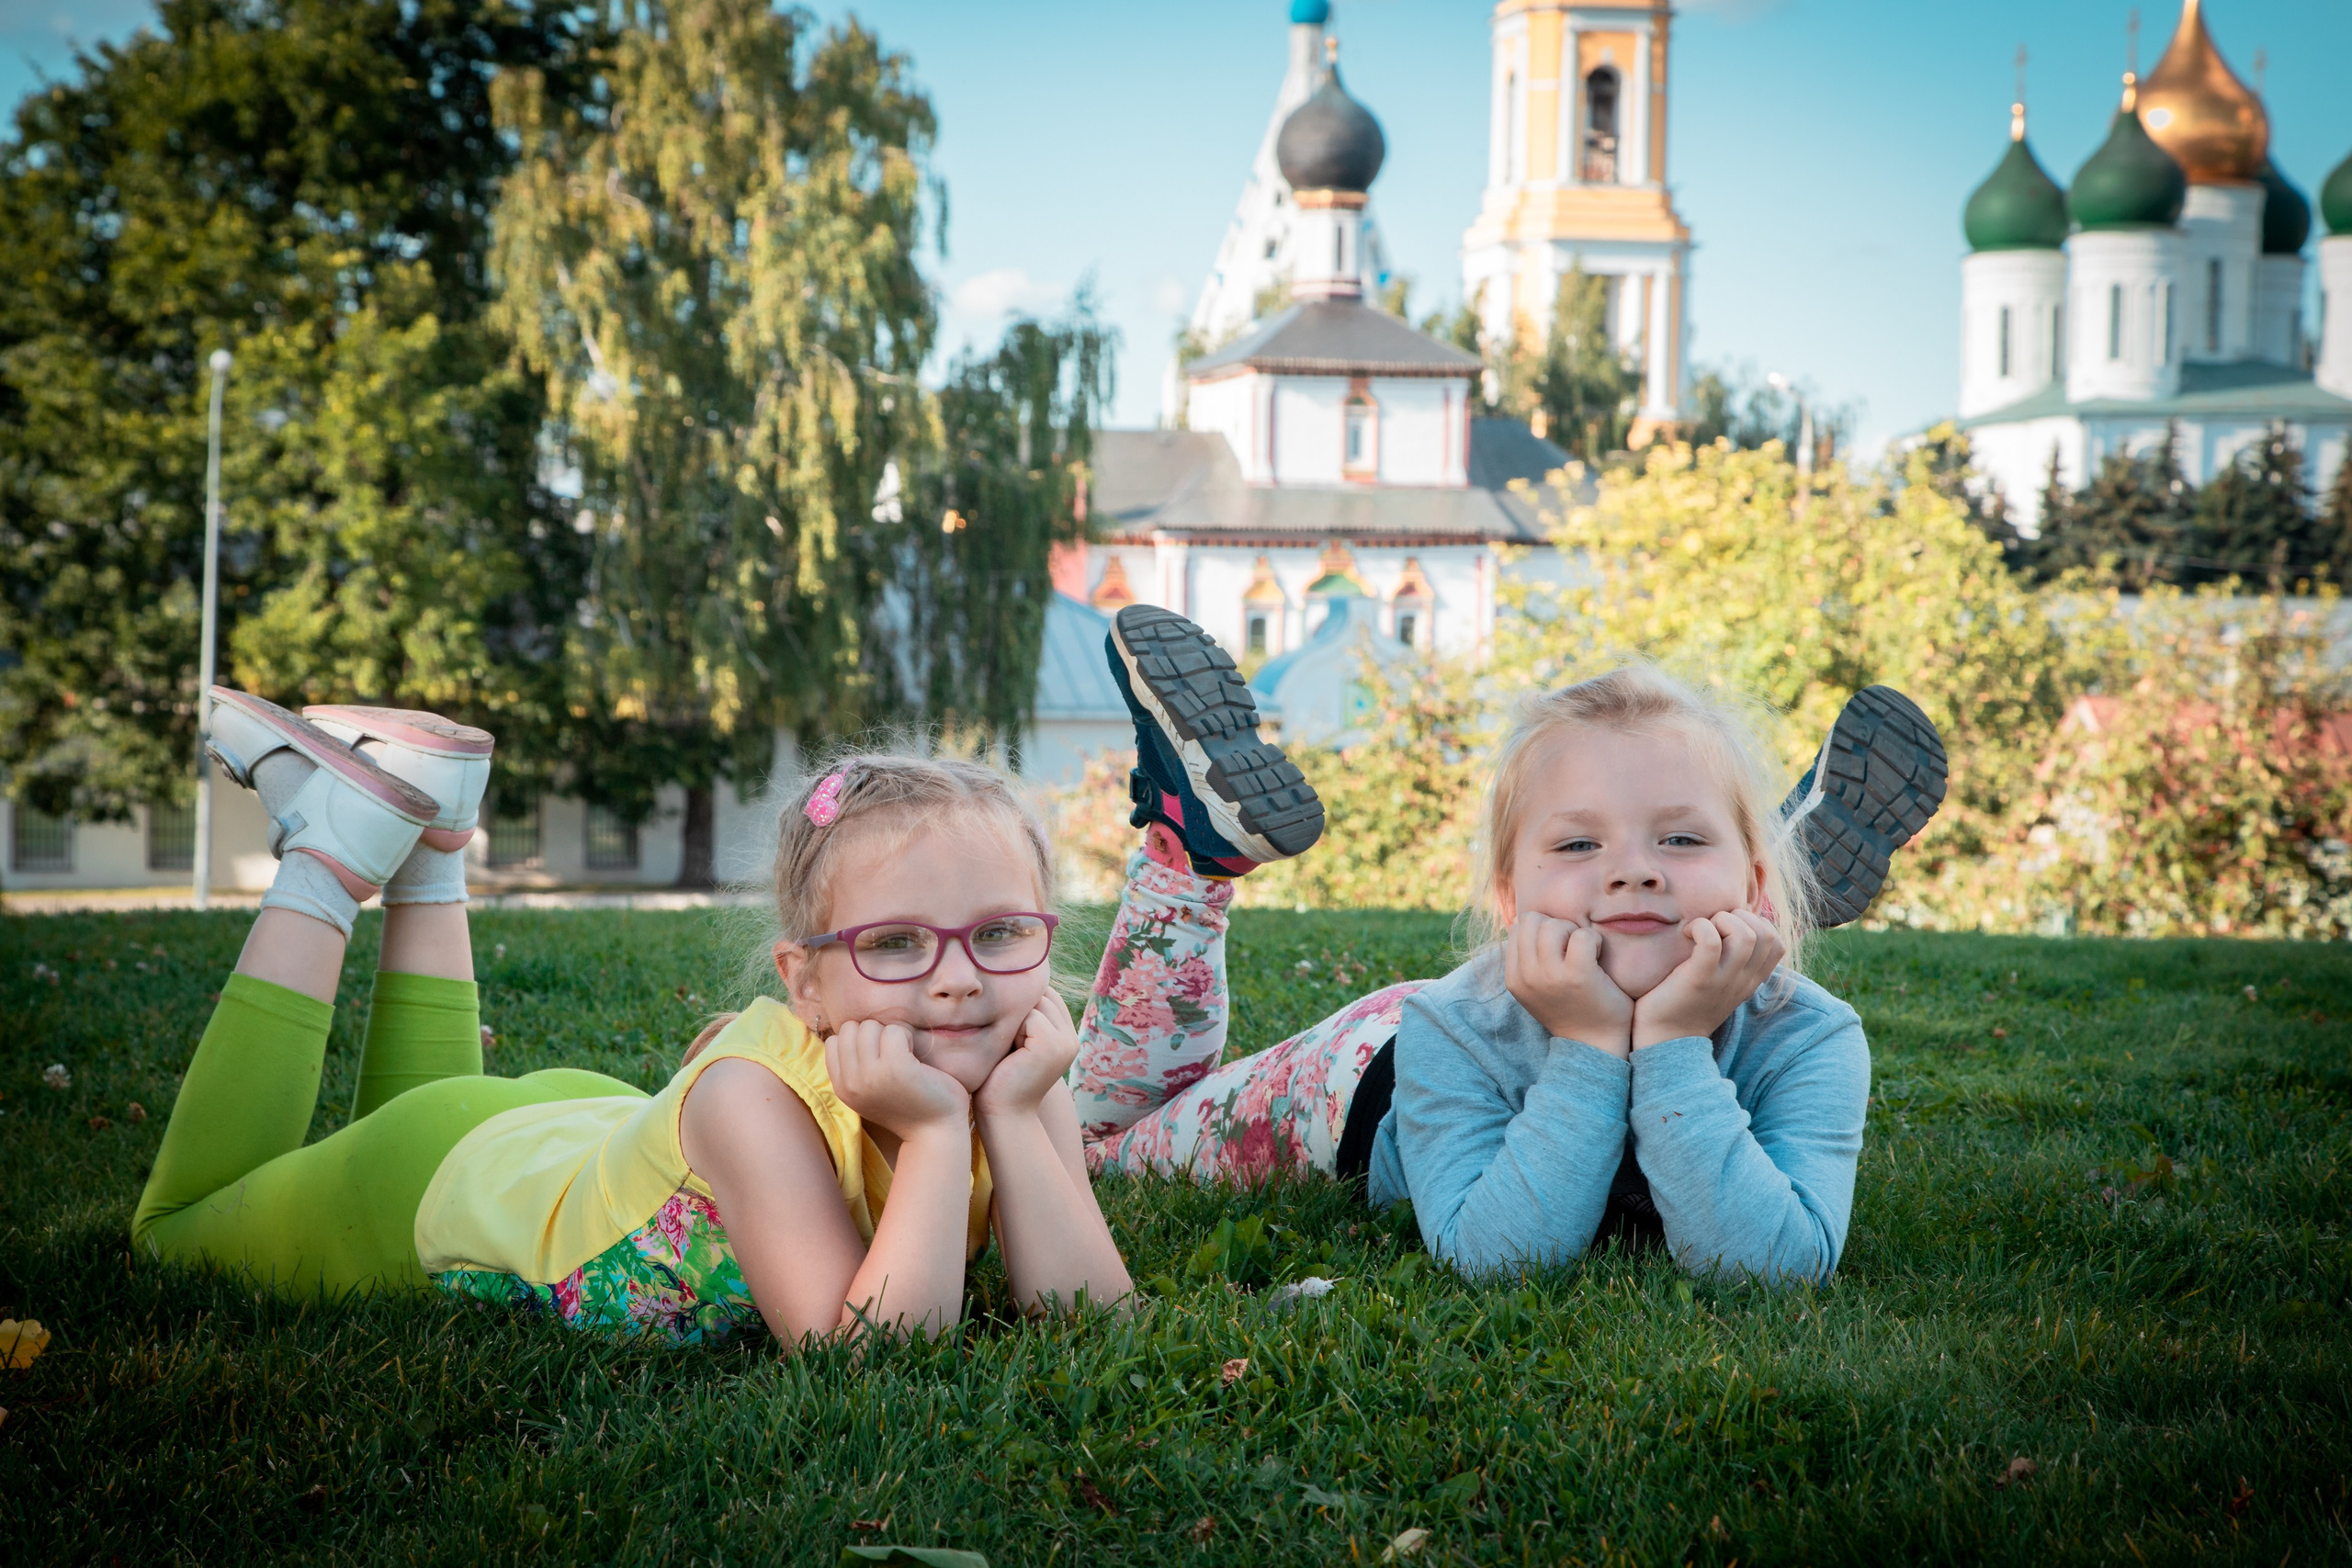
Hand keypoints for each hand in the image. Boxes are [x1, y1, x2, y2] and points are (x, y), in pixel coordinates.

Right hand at [824, 1020, 969, 1139]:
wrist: (935, 1133)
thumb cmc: (908, 1106)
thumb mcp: (868, 1092)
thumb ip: (854, 1068)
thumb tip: (850, 1031)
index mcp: (842, 1088)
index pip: (834, 1041)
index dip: (858, 1041)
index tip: (877, 1058)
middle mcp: (851, 1083)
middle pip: (851, 1028)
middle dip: (873, 1034)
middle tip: (892, 1055)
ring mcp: (871, 1075)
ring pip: (870, 1026)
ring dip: (890, 1034)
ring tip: (904, 1057)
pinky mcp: (896, 1067)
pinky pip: (894, 1030)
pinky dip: (907, 1037)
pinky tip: (915, 1059)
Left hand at [975, 994, 1079, 1118]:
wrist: (1003, 1113)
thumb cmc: (1000, 1077)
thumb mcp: (1016, 1040)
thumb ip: (1024, 1015)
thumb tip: (1013, 979)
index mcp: (1066, 1035)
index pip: (1048, 996)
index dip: (1024, 1005)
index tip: (1010, 1034)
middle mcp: (1071, 1037)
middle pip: (1042, 995)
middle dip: (1019, 1013)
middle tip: (1010, 1047)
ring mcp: (1066, 1042)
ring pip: (1036, 1004)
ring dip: (1015, 1022)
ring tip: (1011, 1051)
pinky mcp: (1053, 1045)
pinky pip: (1031, 1017)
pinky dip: (1015, 1032)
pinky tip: (1013, 1055)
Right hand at [1504, 913, 1633, 1058]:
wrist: (1595, 1043)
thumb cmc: (1571, 1008)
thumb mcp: (1536, 987)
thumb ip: (1528, 958)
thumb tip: (1528, 919)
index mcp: (1514, 978)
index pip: (1518, 927)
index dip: (1541, 931)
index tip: (1557, 952)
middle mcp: (1527, 976)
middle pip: (1533, 920)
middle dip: (1555, 927)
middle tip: (1571, 949)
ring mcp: (1550, 976)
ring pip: (1554, 924)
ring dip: (1573, 932)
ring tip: (1583, 953)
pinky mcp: (1578, 975)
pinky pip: (1583, 935)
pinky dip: (1594, 940)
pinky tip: (1597, 957)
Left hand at [1631, 911, 1783, 1050]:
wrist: (1665, 1040)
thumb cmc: (1685, 1004)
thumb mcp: (1720, 983)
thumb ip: (1733, 961)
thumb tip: (1731, 927)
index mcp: (1750, 980)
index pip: (1777, 943)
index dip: (1756, 923)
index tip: (1727, 930)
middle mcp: (1743, 980)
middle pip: (1766, 933)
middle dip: (1739, 917)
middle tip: (1712, 926)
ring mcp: (1723, 981)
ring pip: (1745, 935)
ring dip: (1721, 920)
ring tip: (1700, 930)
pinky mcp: (1699, 980)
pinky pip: (1711, 942)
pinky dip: (1700, 927)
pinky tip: (1687, 934)